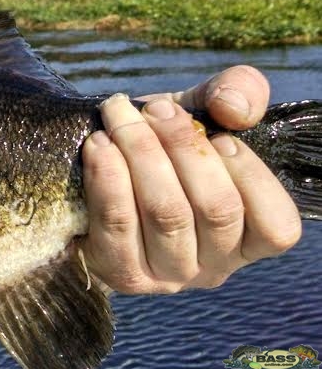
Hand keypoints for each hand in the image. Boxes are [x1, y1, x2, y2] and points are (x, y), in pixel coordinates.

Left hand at [79, 65, 300, 293]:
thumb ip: (234, 93)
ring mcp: (168, 275)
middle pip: (215, 209)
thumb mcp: (201, 111)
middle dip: (183, 147)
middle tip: (155, 110)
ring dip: (140, 153)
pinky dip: (106, 176)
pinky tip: (97, 145)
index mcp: (247, 236)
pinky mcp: (120, 272)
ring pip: (166, 214)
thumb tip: (234, 108)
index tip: (220, 136)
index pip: (276, 226)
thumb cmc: (161, 142)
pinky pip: (116, 223)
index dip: (251, 176)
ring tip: (118, 117)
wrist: (92, 165)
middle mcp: (214, 265)